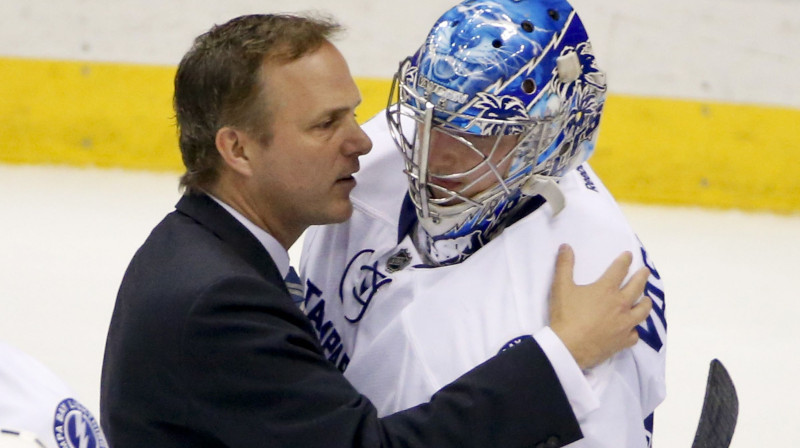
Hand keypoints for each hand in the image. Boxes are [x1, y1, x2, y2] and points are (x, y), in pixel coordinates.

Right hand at [548, 244, 651, 369]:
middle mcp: (620, 305)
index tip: (629, 255)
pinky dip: (635, 330)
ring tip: (647, 299)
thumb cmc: (565, 316)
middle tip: (645, 271)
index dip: (625, 260)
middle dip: (642, 277)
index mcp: (606, 290)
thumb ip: (564, 265)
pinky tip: (633, 329)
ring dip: (646, 303)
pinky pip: (635, 334)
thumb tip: (566, 246)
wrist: (568, 347)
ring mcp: (624, 324)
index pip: (619, 270)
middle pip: (637, 288)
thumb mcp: (561, 287)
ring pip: (642, 311)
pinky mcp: (623, 341)